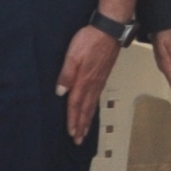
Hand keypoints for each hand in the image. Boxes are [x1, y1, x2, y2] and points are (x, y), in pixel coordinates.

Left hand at [57, 22, 120, 142]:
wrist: (109, 30)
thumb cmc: (90, 40)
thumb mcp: (73, 55)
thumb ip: (66, 74)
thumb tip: (61, 92)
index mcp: (83, 81)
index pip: (75, 105)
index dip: (72, 120)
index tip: (71, 133)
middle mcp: (92, 84)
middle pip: (85, 109)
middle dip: (81, 126)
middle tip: (78, 140)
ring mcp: (99, 81)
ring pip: (92, 105)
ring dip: (87, 120)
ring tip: (85, 131)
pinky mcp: (103, 76)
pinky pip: (97, 98)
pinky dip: (93, 109)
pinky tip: (92, 111)